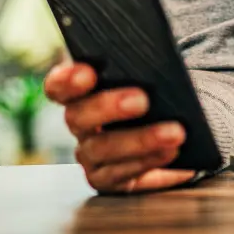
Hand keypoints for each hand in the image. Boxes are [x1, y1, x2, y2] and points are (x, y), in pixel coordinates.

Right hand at [45, 60, 196, 192]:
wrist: (172, 134)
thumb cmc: (155, 96)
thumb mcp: (147, 78)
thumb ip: (140, 68)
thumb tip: (155, 54)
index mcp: (81, 92)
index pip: (59, 86)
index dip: (67, 80)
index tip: (88, 73)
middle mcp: (80, 124)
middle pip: (78, 117)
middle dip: (109, 107)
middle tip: (142, 100)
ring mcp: (90, 155)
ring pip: (102, 149)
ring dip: (140, 140)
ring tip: (175, 133)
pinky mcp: (107, 180)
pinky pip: (120, 175)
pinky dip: (147, 162)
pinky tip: (170, 152)